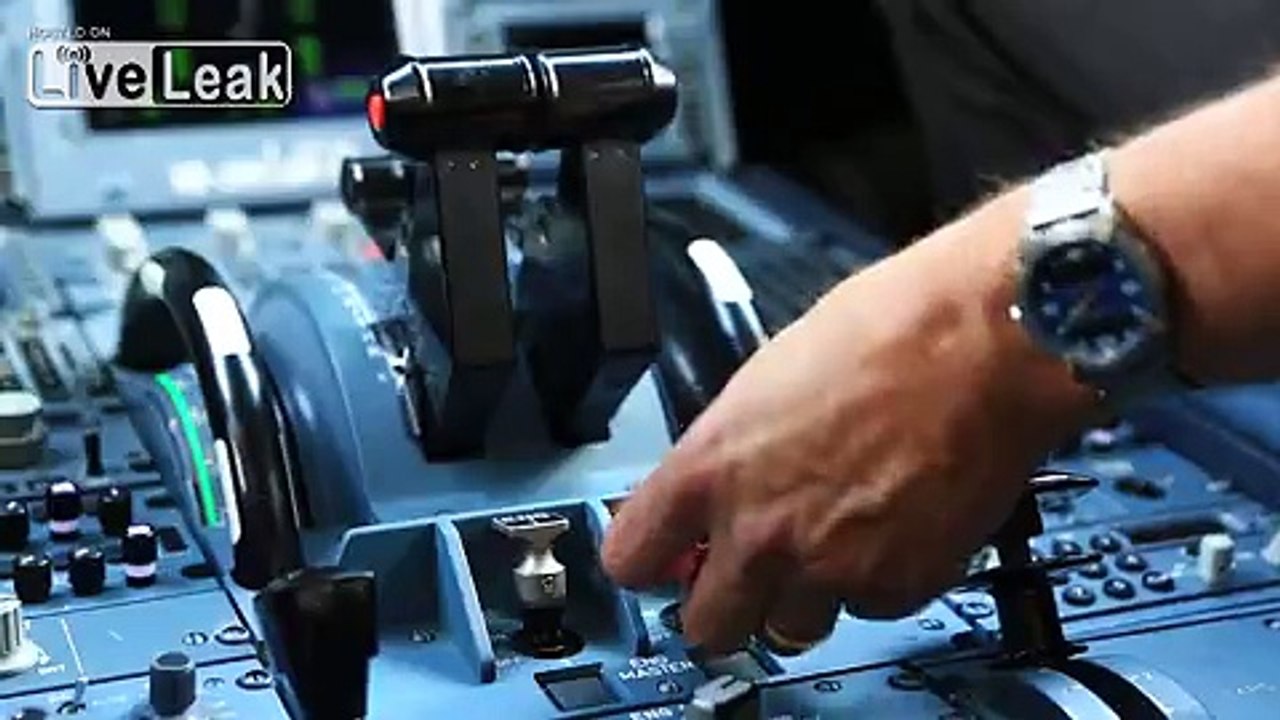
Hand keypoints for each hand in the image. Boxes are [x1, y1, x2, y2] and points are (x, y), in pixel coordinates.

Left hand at [602, 194, 1098, 653]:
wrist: (984, 344)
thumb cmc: (887, 332)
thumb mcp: (767, 379)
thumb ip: (729, 452)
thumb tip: (718, 486)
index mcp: (711, 467)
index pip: (630, 559)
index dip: (646, 562)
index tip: (662, 561)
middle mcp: (758, 529)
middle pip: (705, 626)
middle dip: (723, 604)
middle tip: (747, 576)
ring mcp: (827, 566)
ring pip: (788, 630)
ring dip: (801, 599)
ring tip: (835, 542)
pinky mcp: (896, 587)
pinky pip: (867, 609)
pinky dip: (876, 582)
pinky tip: (894, 527)